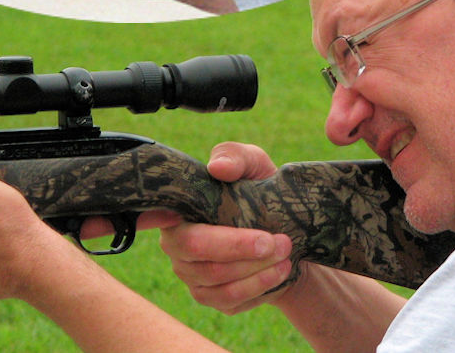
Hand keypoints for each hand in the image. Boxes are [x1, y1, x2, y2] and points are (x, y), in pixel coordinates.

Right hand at [157, 143, 295, 314]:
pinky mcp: (212, 298)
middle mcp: (178, 246)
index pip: (167, 219)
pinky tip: (280, 270)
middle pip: (196, 251)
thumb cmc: (259, 190)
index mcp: (179, 211)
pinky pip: (229, 299)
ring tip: (286, 252)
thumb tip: (218, 167)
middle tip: (277, 240)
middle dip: (239, 246)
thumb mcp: (254, 165)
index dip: (180, 220)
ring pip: (216, 279)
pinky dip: (258, 285)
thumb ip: (236, 157)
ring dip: (255, 267)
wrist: (287, 231)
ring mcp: (192, 276)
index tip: (227, 219)